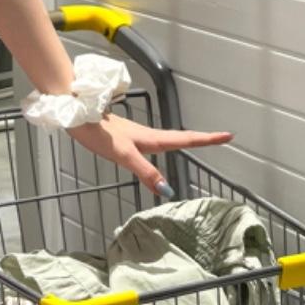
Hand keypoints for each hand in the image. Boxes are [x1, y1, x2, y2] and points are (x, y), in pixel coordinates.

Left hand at [67, 113, 233, 200]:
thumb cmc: (99, 132)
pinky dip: (164, 145)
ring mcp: (136, 135)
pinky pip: (152, 142)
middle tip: (221, 139)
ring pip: (166, 138)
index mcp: (151, 139)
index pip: (184, 139)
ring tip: (198, 142)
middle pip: (180, 137)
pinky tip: (158, 149)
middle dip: (201, 139)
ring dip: (184, 140)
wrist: (77, 113)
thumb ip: (145, 171)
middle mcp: (147, 136)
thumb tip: (167, 190)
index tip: (228, 135)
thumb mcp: (123, 154)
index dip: (206, 139)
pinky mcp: (125, 137)